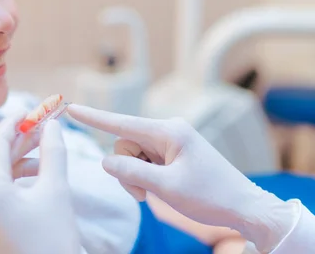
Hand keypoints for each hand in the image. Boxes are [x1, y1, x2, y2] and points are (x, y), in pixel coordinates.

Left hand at [0, 114, 80, 253]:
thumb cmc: (49, 248)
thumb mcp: (56, 196)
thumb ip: (54, 154)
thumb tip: (52, 125)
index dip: (17, 122)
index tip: (33, 110)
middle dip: (19, 144)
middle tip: (42, 129)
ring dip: (13, 168)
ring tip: (42, 162)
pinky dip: (3, 191)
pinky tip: (27, 189)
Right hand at [67, 104, 298, 252]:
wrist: (244, 207)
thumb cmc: (210, 196)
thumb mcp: (167, 187)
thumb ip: (132, 172)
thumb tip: (106, 160)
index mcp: (169, 131)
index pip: (122, 123)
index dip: (94, 117)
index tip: (71, 107)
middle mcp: (168, 132)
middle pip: (125, 145)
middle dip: (126, 169)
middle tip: (143, 194)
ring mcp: (171, 143)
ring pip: (133, 155)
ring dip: (135, 176)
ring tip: (154, 193)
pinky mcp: (173, 154)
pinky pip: (145, 161)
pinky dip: (145, 177)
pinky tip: (160, 189)